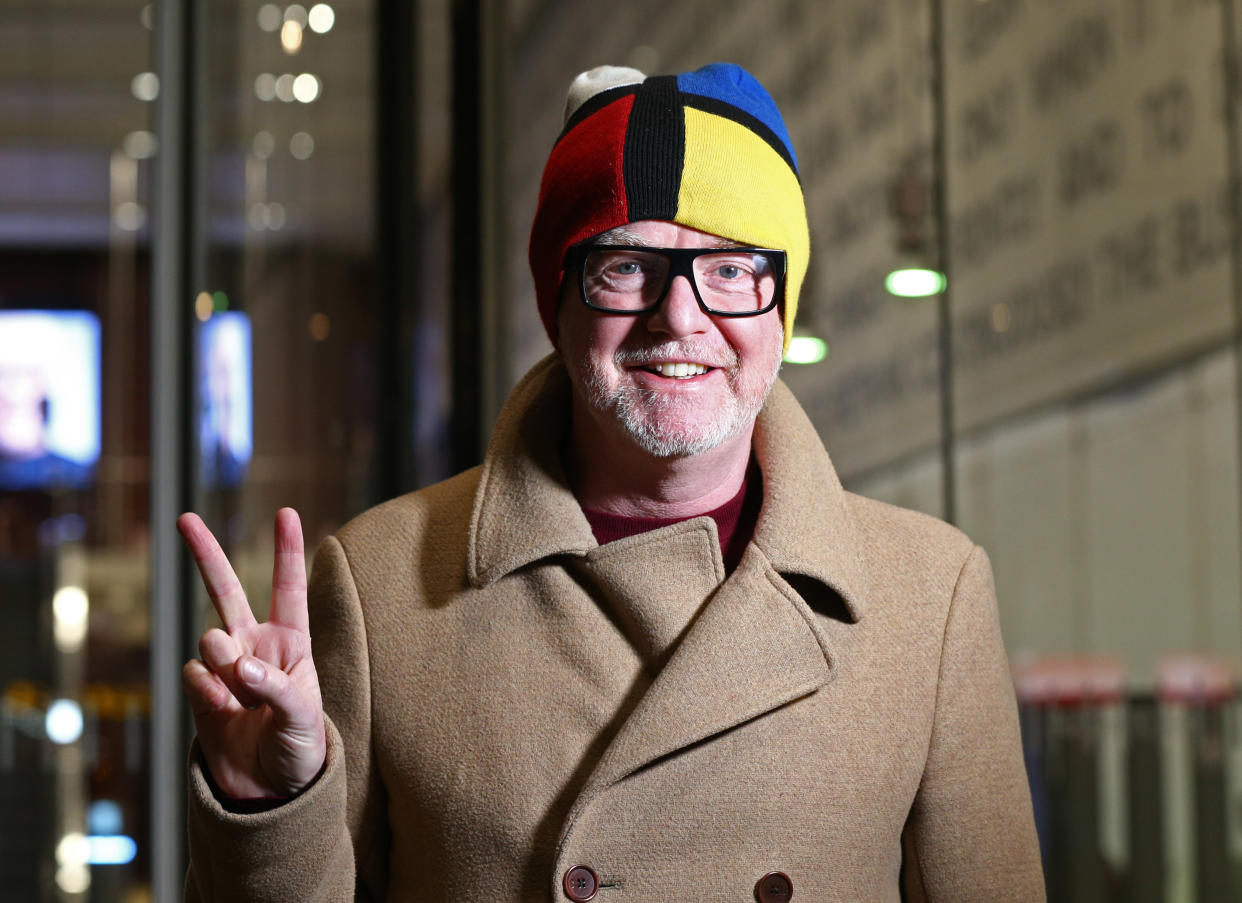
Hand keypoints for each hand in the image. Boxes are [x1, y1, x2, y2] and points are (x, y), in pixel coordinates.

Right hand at [179, 508, 325, 798]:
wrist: (269, 791)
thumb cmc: (300, 747)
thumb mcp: (303, 716)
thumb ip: (274, 686)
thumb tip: (238, 664)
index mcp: (291, 642)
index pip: (289, 588)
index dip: (287, 551)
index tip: (286, 512)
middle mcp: (254, 645)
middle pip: (225, 590)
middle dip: (206, 554)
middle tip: (185, 519)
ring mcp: (224, 667)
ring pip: (210, 640)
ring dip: (224, 662)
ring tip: (241, 694)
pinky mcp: (200, 691)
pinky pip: (194, 675)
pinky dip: (207, 692)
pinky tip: (223, 710)